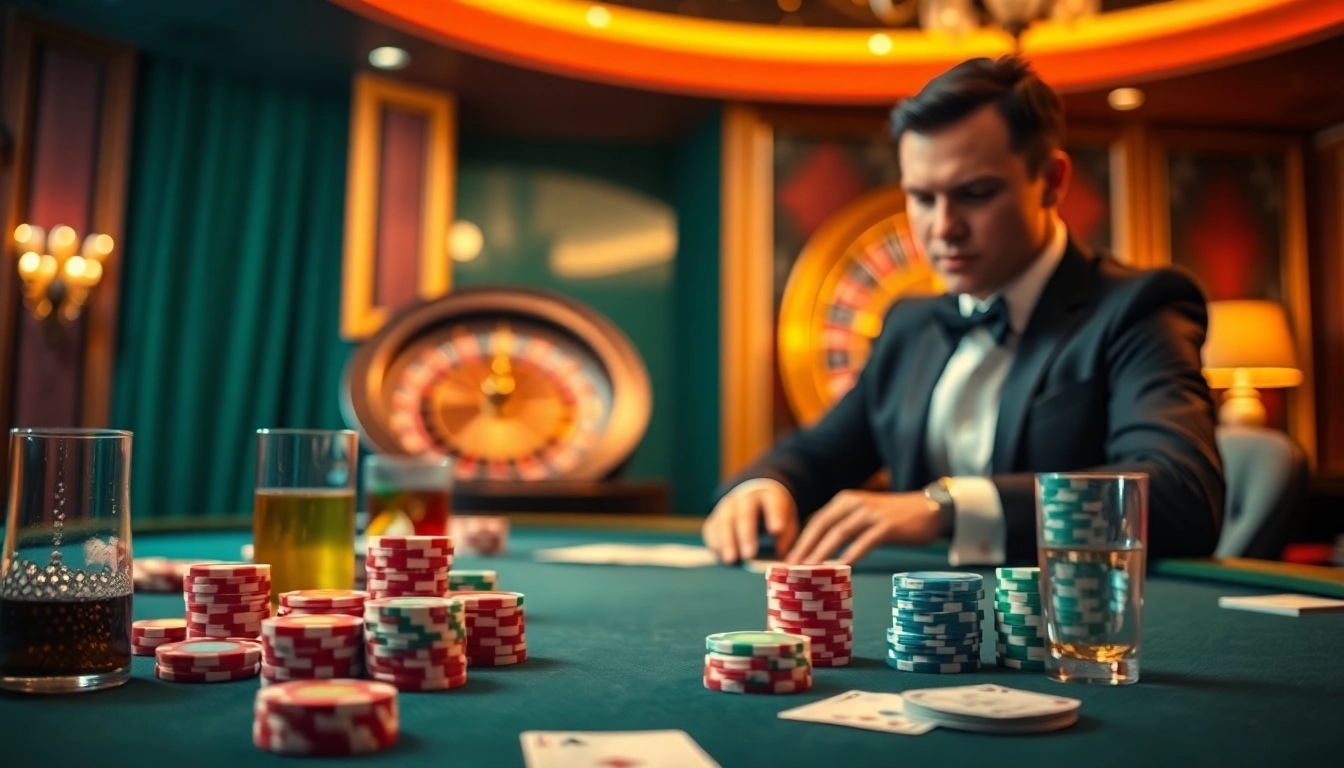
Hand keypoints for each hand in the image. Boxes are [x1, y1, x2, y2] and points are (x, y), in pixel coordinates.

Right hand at [702, 482, 797, 563]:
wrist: (752, 500)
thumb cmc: (773, 516)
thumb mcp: (786, 521)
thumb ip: (785, 536)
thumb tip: (779, 552)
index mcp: (769, 496)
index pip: (772, 503)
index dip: (774, 516)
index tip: (776, 530)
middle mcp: (745, 498)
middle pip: (744, 514)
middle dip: (746, 534)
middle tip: (750, 554)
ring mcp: (727, 507)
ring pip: (724, 521)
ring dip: (726, 541)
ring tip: (731, 560)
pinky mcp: (715, 518)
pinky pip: (711, 529)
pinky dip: (715, 543)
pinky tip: (720, 557)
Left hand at [785, 490, 941, 564]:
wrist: (928, 509)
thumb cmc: (892, 518)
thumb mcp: (862, 516)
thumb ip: (842, 526)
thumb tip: (819, 551)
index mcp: (844, 501)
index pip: (815, 522)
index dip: (800, 541)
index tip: (787, 561)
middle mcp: (853, 504)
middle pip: (822, 526)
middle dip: (805, 548)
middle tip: (792, 569)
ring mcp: (870, 513)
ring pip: (839, 534)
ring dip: (822, 552)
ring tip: (810, 570)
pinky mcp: (887, 526)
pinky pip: (865, 541)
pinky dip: (852, 554)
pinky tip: (843, 567)